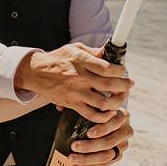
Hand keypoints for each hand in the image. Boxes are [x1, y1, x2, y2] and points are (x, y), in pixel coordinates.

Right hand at [14, 43, 132, 122]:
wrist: (36, 72)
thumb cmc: (58, 59)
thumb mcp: (75, 49)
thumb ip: (93, 52)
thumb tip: (110, 53)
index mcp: (82, 61)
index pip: (108, 68)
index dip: (120, 71)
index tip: (123, 71)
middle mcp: (80, 77)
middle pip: (109, 85)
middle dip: (125, 86)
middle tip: (130, 84)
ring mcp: (76, 92)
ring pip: (104, 103)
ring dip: (117, 102)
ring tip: (122, 97)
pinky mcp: (72, 104)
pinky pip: (91, 115)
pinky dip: (104, 117)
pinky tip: (109, 112)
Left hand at [68, 107, 133, 165]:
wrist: (106, 122)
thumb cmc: (97, 111)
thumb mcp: (92, 106)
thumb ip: (79, 105)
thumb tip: (59, 108)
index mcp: (122, 114)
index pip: (115, 122)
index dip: (103, 129)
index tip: (88, 133)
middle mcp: (126, 130)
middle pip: (110, 141)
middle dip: (90, 146)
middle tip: (73, 146)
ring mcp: (123, 145)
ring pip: (107, 155)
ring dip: (88, 159)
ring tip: (72, 159)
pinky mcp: (118, 156)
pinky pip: (104, 164)